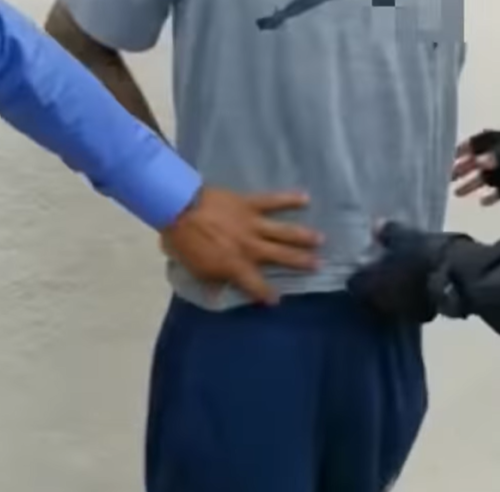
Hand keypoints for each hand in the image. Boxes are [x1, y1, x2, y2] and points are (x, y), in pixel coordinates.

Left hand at [160, 187, 322, 305]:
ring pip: (283, 232)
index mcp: (235, 265)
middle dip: (301, 262)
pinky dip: (289, 199)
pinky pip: (273, 201)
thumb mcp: (193, 269)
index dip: (267, 294)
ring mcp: (253, 224)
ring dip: (303, 236)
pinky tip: (306, 197)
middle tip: (319, 265)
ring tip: (320, 239)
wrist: (178, 208)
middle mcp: (250, 247)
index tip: (276, 300)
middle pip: (281, 256)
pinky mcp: (250, 204)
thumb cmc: (183, 241)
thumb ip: (211, 281)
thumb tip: (219, 294)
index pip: (256, 284)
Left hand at [348, 221, 462, 321]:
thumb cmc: (426, 254)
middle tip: (383, 271)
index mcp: (371, 283)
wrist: (460, 278)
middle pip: (370, 297)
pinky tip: (419, 286)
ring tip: (402, 278)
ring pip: (390, 303)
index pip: (353, 283)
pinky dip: (410, 299)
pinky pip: (409, 307)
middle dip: (375, 286)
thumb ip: (388, 233)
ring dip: (393, 293)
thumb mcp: (406, 237)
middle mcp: (382, 303)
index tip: (365, 266)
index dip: (358, 275)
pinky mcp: (422, 317)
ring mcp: (402, 313)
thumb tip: (376, 226)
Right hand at [452, 129, 499, 203]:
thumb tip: (479, 163)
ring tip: (457, 193)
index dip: (465, 148)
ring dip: (473, 184)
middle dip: (464, 168)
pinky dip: (493, 196)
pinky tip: (483, 203)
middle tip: (449, 177)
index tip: (452, 157)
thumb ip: (498, 157)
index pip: (478, 141)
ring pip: (487, 177)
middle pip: (478, 161)